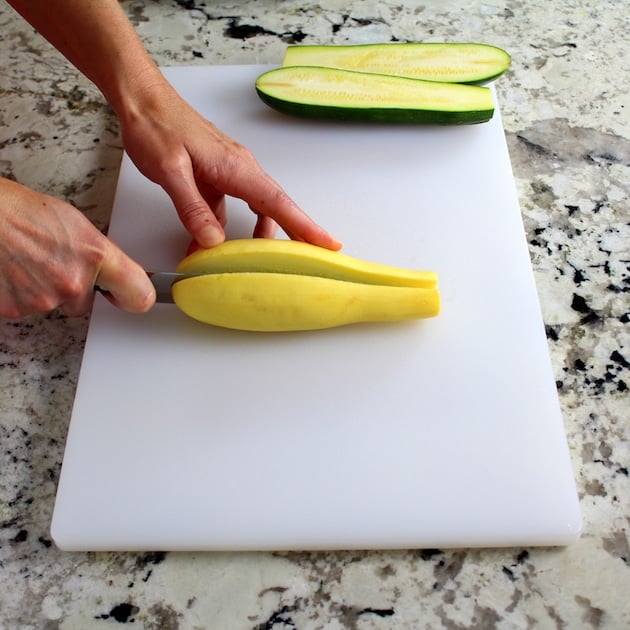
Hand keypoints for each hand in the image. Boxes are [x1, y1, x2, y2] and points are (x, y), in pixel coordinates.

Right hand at [0, 178, 154, 317]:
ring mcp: (45, 299)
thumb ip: (100, 254)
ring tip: (29, 260)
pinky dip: (21, 294)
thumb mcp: (76, 224)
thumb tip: (112, 271)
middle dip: (72, 289)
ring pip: (55, 305)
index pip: (140, 296)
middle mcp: (74, 282)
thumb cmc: (22, 211)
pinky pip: (27, 309)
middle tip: (52, 262)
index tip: (126, 296)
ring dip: (45, 290)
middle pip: (85, 303)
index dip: (133, 298)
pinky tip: (14, 271)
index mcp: (97, 257)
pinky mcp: (16, 310)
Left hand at [118, 81, 341, 250]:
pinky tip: (209, 244)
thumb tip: (213, 241)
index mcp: (237, 168)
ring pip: (255, 210)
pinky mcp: (215, 176)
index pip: (279, 203)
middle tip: (308, 261)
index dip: (305, 227)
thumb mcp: (170, 171)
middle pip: (275, 208)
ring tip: (254, 262)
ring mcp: (229, 172)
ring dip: (256, 236)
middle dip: (294, 234)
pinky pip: (230, 208)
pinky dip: (224, 229)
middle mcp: (240, 170)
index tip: (328, 244)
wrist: (143, 100)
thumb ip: (193, 207)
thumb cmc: (157, 126)